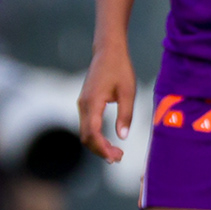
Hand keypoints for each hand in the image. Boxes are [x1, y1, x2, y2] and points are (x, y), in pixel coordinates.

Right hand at [78, 42, 137, 162]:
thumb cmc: (120, 69)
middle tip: (118, 158)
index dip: (102, 148)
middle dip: (100, 150)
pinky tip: (108, 141)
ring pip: (85, 132)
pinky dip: (96, 136)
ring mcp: (82, 104)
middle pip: (86, 137)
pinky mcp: (85, 103)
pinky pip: (87, 125)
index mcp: (93, 102)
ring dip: (98, 145)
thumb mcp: (128, 91)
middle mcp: (83, 105)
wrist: (108, 51)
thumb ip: (126, 114)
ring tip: (116, 153)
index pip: (92, 133)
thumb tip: (122, 137)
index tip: (114, 157)